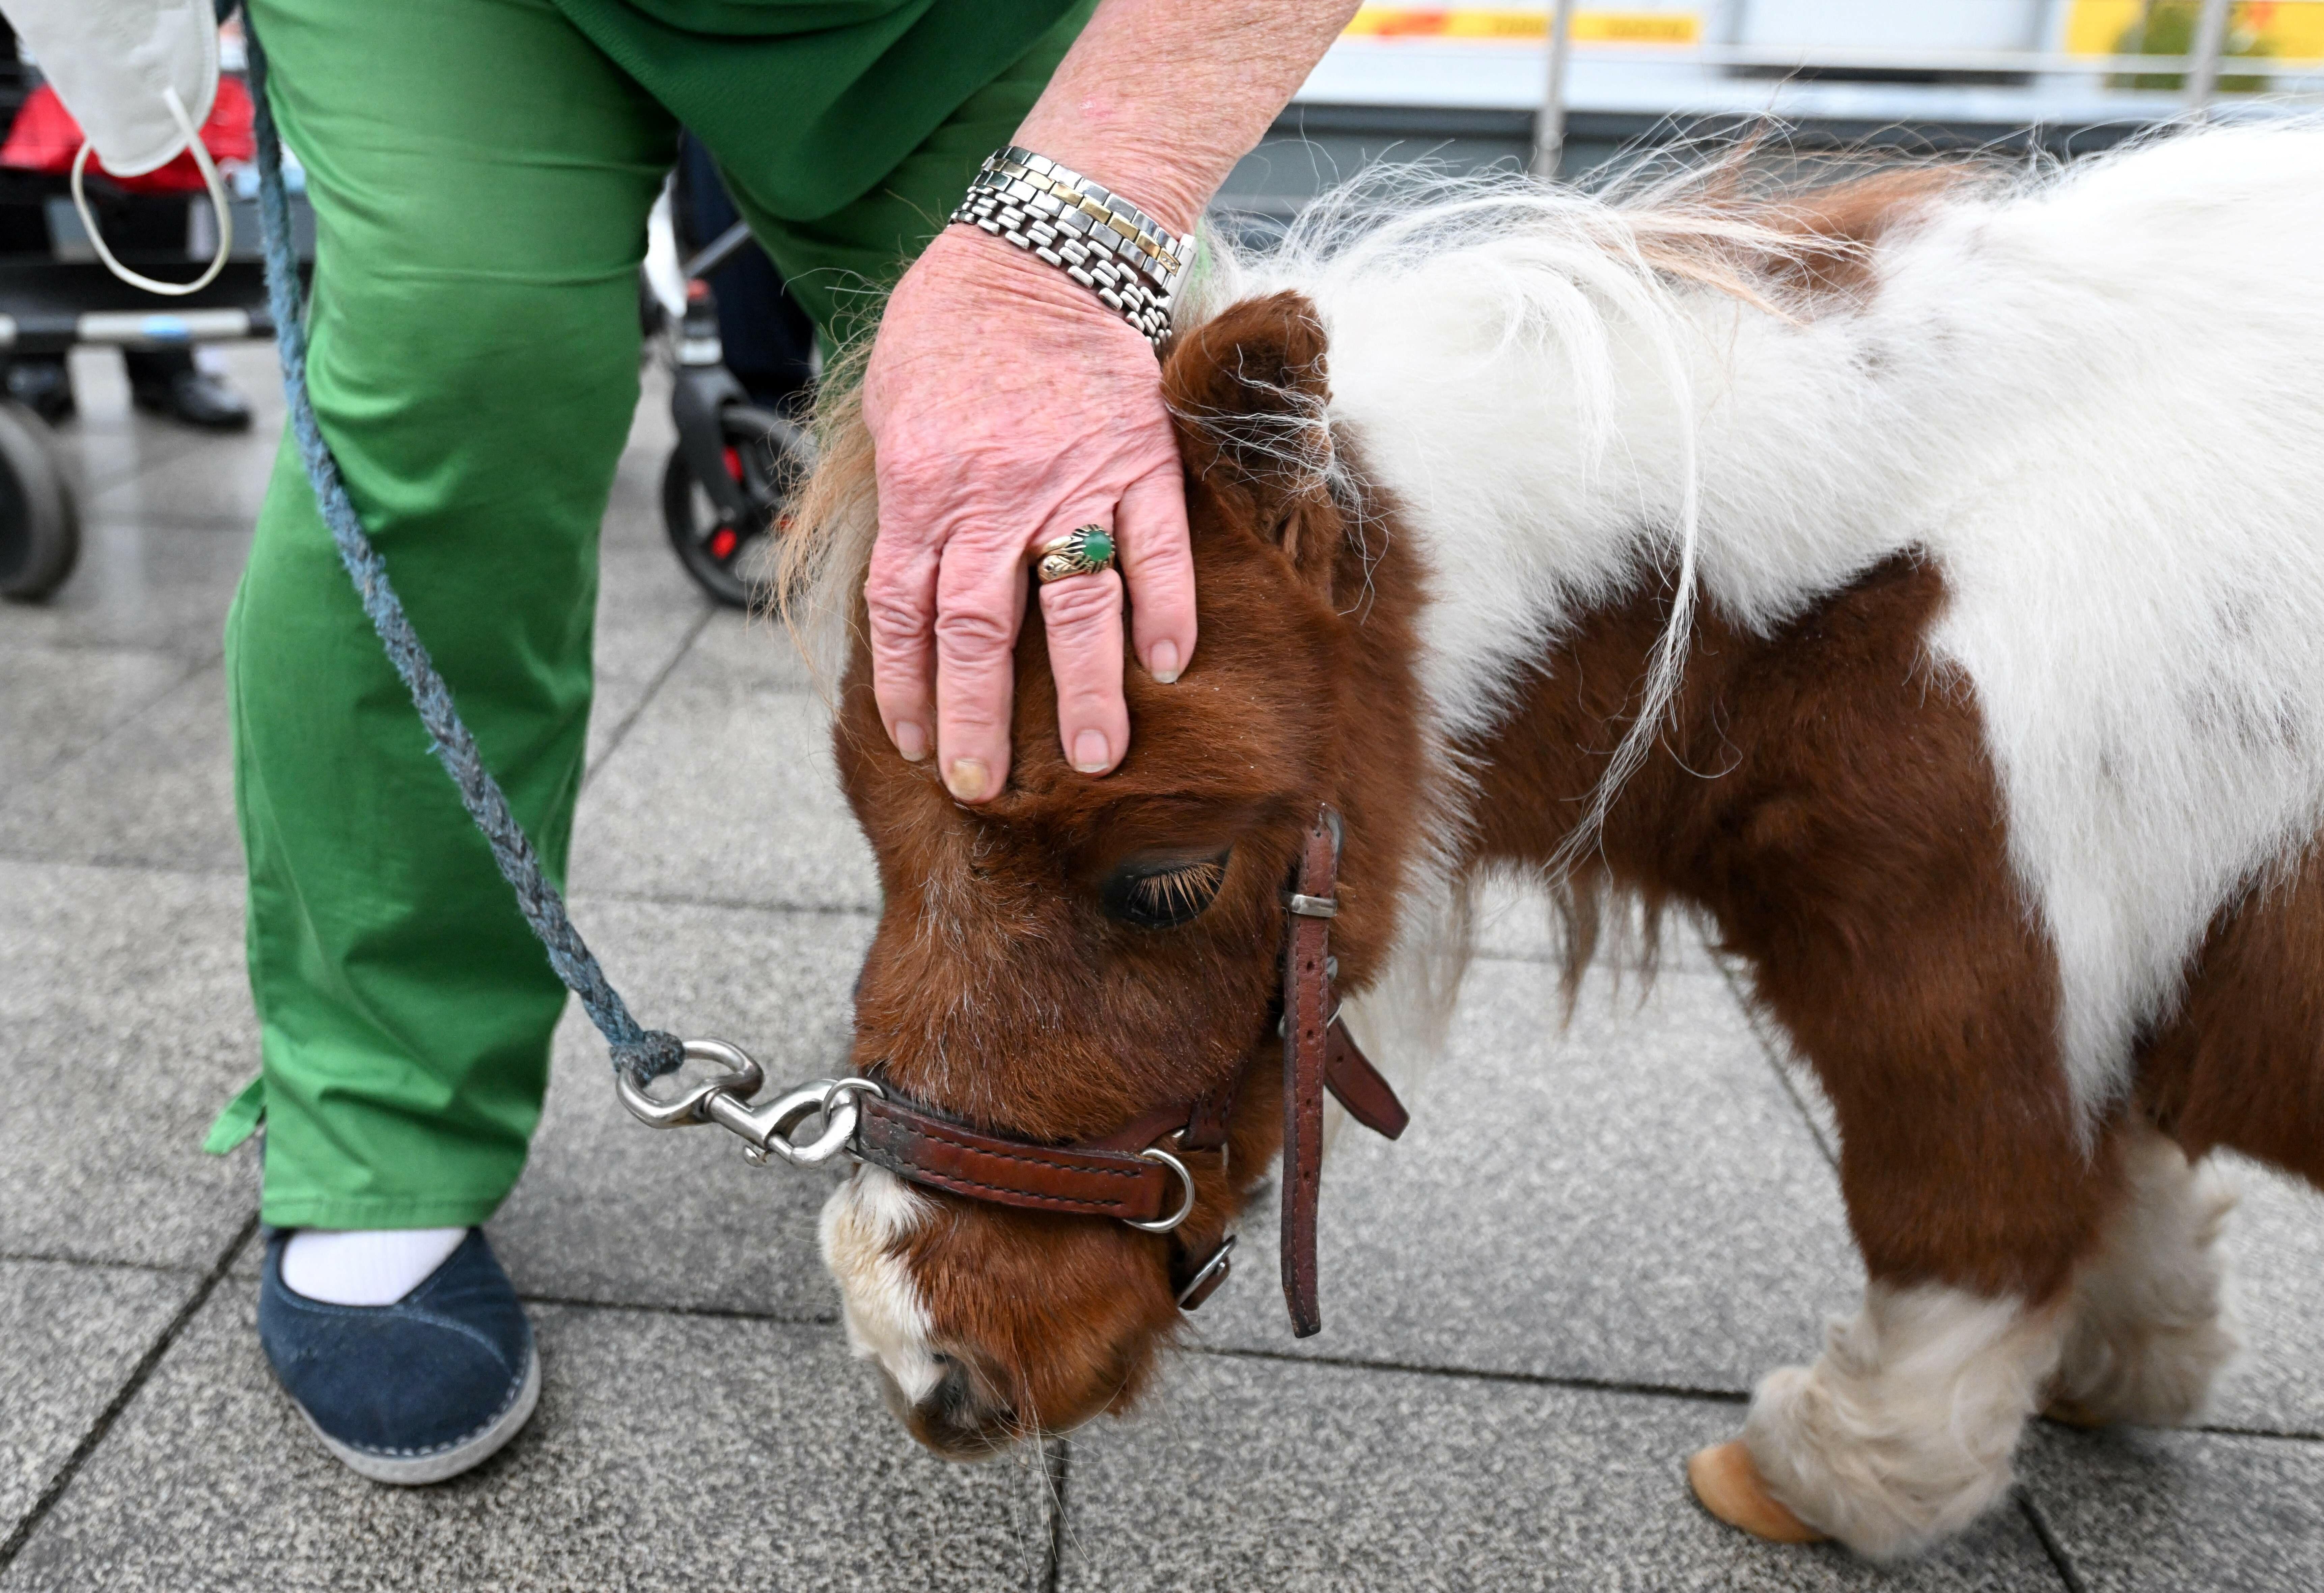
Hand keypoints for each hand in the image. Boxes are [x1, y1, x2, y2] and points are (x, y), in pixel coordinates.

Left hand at [860, 225, 1195, 801]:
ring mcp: (1072, 480)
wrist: (1035, 248)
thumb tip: (902, 576)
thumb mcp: (890, 409)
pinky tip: (1171, 664)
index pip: (906, 613)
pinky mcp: (1138, 457)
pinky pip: (1156, 543)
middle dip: (982, 719)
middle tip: (990, 788)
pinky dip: (1166, 605)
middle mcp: (994, 497)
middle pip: (980, 630)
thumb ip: (902, 499)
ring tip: (1099, 759)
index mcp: (924, 489)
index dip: (908, 689)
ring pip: (1074, 603)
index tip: (920, 749)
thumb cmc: (949, 327)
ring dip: (1086, 688)